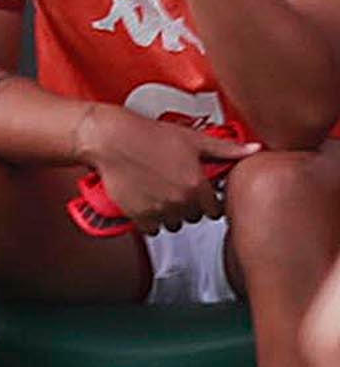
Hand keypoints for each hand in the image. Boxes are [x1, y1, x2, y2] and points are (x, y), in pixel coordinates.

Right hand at [78, 103, 251, 229]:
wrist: (112, 140)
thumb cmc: (150, 136)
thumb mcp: (194, 139)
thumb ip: (226, 149)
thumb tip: (253, 149)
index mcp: (197, 185)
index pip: (214, 210)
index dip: (210, 201)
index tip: (202, 195)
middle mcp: (179, 201)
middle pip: (194, 217)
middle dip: (190, 206)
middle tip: (179, 189)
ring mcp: (158, 210)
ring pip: (174, 224)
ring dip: (171, 214)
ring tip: (163, 195)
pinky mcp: (138, 215)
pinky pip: (152, 230)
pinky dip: (152, 220)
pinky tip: (149, 203)